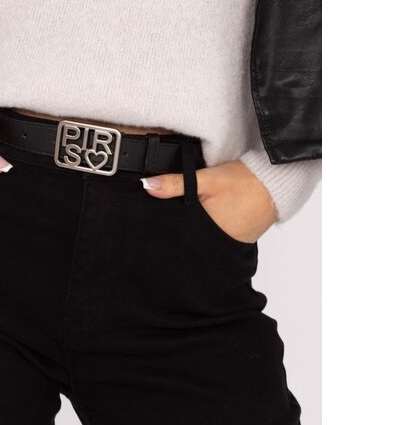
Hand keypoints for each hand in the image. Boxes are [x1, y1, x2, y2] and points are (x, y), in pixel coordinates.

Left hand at [141, 161, 276, 242]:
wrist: (277, 184)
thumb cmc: (244, 182)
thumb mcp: (206, 179)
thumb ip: (175, 184)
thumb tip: (146, 186)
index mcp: (204, 233)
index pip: (176, 239)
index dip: (164, 233)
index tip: (152, 228)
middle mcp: (217, 244)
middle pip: (188, 242)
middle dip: (178, 234)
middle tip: (169, 223)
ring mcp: (229, 244)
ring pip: (202, 241)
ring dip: (194, 233)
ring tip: (188, 221)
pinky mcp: (238, 240)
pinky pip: (217, 238)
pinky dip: (210, 231)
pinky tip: (206, 220)